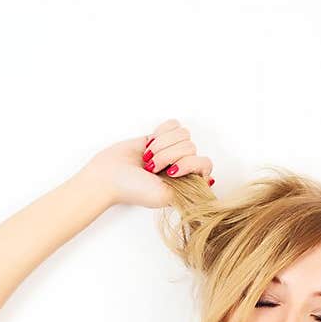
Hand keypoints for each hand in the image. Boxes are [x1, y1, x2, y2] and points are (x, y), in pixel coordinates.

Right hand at [76, 119, 214, 208]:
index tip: (170, 173)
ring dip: (162, 144)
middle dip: (168, 155)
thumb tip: (211, 181)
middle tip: (151, 167)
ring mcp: (172, 150)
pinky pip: (173, 124)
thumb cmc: (134, 190)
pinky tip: (149, 144)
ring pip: (183, 133)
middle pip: (191, 146)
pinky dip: (161, 132)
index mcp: (187, 182)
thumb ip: (190, 190)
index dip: (189, 164)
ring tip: (148, 157)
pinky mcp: (160, 137)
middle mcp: (182, 166)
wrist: (109, 176)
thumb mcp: (166, 197)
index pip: (205, 163)